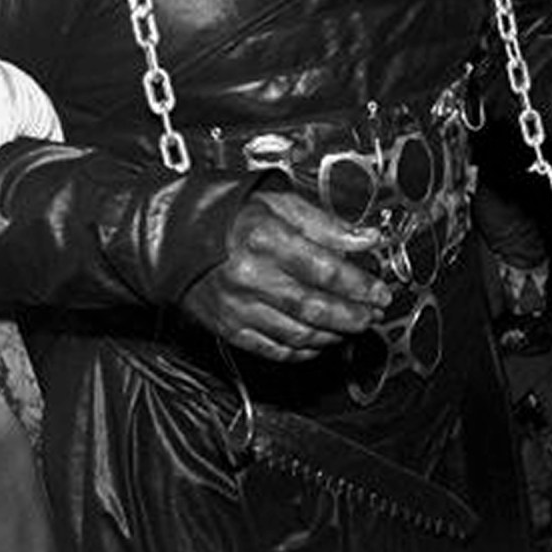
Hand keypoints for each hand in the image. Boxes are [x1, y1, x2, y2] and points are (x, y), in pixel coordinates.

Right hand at [181, 190, 393, 362]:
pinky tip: (319, 342)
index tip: (380, 291)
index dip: (359, 285)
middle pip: (315, 306)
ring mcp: (238, 306)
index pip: (325, 269)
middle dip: (353, 315)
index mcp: (265, 238)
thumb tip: (366, 238)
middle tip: (374, 314)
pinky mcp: (228, 327)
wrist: (171, 236)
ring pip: (297, 332)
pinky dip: (301, 349)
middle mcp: (251, 276)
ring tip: (353, 327)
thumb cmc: (227, 214)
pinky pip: (273, 347)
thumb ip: (324, 223)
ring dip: (333, 334)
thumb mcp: (277, 201)